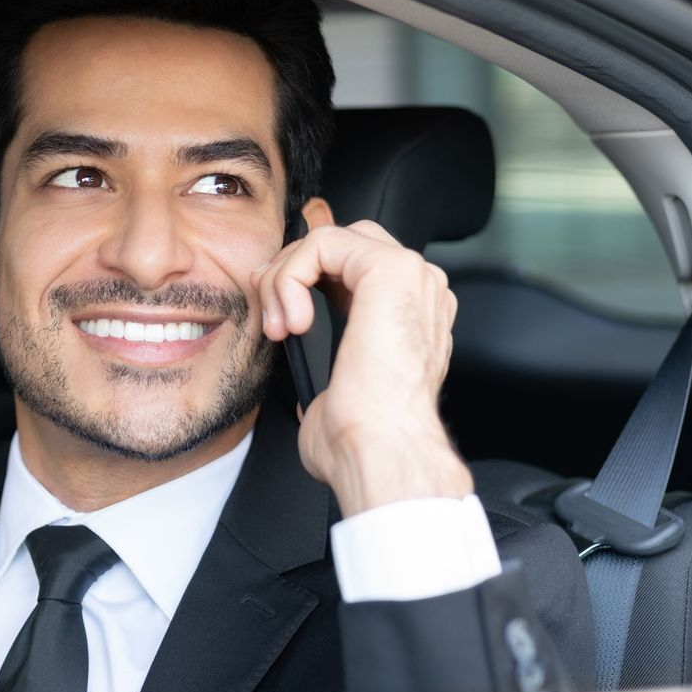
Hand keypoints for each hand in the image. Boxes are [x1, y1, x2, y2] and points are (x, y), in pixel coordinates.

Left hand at [252, 220, 472, 515]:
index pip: (354, 265)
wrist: (381, 452)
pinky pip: (323, 242)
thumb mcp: (336, 393)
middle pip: (342, 242)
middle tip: (273, 315)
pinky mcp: (389, 269)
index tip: (278, 316)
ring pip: (329, 240)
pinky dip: (291, 276)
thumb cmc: (365, 438)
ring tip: (280, 327)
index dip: (304, 279)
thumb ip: (327, 371)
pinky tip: (293, 320)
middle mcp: (419, 290)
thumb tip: (304, 382)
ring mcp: (411, 276)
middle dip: (292, 270)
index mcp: (412, 316)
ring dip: (286, 278)